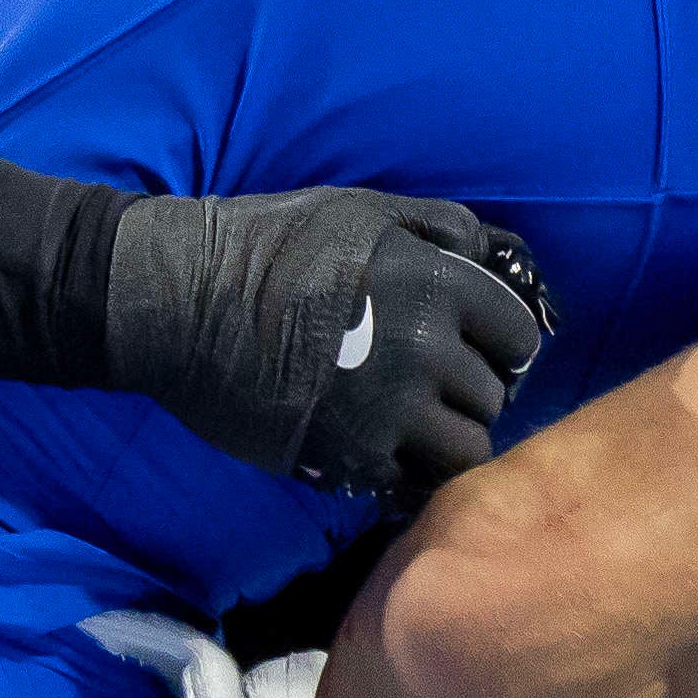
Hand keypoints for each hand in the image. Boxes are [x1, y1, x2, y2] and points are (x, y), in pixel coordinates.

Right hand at [99, 185, 550, 505]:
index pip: (519, 337)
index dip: (500, 344)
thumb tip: (503, 256)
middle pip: (494, 399)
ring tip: (412, 425)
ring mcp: (388, 412)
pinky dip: (404, 474)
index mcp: (435, 284)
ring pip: (466, 453)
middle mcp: (423, 350)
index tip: (474, 348)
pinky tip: (379, 449)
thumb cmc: (270, 244)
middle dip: (469, 393)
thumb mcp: (364, 210)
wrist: (179, 301)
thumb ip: (444, 229)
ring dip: (445, 441)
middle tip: (431, 386)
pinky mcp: (347, 459)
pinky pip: (411, 487)